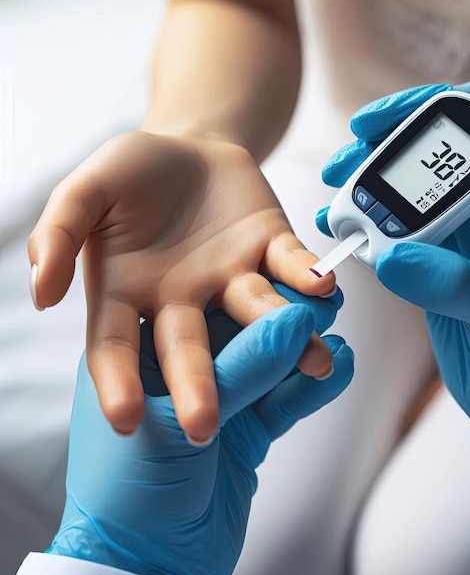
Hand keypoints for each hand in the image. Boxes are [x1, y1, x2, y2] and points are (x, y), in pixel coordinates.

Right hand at [28, 132, 336, 440]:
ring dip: (285, 336)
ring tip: (315, 362)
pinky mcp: (272, 247)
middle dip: (200, 385)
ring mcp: (233, 276)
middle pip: (192, 348)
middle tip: (205, 429)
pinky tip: (323, 286)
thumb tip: (40, 294)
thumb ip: (60, 234)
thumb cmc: (132, 172)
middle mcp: (186, 298)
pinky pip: (291, 264)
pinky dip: (307, 275)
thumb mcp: (86, 193)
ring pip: (257, 313)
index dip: (119, 384)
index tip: (125, 423)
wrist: (189, 145)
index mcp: (132, 293)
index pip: (118, 347)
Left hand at [48, 301, 353, 574]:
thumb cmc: (130, 496)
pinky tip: (339, 369)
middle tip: (323, 299)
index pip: (202, 309)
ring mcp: (220, 403)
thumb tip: (293, 320)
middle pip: (243, 334)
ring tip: (338, 332)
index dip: (247, 291)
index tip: (288, 277)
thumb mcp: (183, 421)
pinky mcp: (248, 433)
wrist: (145, 569)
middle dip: (284, 318)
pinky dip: (311, 388)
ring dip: (305, 353)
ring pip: (270, 367)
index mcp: (145, 357)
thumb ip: (241, 369)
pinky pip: (284, 403)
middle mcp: (184, 374)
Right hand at [318, 82, 469, 489]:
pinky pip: (397, 230)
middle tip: (340, 169)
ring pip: (409, 187)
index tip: (373, 126)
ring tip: (335, 203)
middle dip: (382, 149)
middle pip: (433, 148)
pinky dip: (367, 227)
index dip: (425, 111)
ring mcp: (466, 231)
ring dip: (367, 188)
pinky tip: (343, 235)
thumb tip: (389, 256)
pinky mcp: (439, 261)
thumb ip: (456, 284)